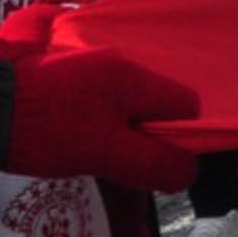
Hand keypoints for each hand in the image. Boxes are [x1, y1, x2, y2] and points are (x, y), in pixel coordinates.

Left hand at [0, 46, 198, 191]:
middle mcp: (117, 63)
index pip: (186, 103)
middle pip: (157, 105)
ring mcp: (89, 66)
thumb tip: (189, 173)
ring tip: (89, 152)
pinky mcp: (65, 75)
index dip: (178, 135)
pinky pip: (100, 100)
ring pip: (127, 104)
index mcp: (134, 78)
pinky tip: (70, 138)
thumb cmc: (48, 133)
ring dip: (119, 131)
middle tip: (115, 160)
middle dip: (146, 136)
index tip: (148, 158)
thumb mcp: (106, 155)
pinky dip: (96, 122)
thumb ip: (154, 164)